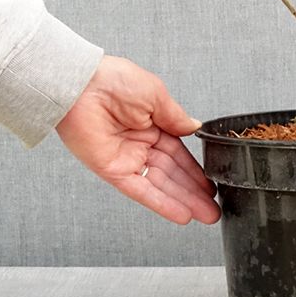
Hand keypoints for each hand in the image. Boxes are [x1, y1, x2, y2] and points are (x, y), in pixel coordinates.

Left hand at [56, 55, 219, 224]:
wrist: (82, 86)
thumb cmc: (114, 81)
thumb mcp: (156, 95)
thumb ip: (176, 117)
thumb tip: (195, 128)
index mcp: (152, 123)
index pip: (179, 153)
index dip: (195, 170)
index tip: (210, 184)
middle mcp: (140, 144)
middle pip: (173, 173)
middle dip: (195, 192)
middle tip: (213, 208)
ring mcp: (127, 159)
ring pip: (161, 185)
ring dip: (184, 201)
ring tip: (206, 215)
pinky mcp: (113, 170)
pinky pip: (140, 191)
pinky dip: (161, 203)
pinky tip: (180, 214)